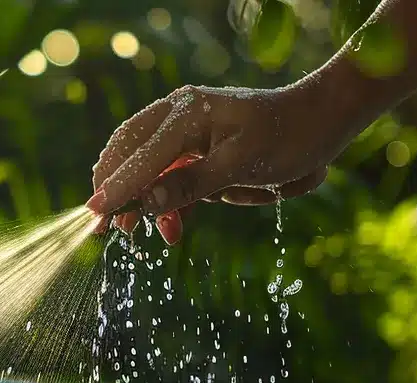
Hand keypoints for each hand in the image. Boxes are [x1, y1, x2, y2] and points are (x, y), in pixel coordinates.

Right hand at [85, 83, 353, 242]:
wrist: (321, 122)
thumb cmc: (288, 138)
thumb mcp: (242, 164)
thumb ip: (192, 183)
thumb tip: (146, 202)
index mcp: (186, 113)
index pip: (139, 156)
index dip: (116, 187)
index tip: (95, 215)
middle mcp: (177, 115)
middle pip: (127, 152)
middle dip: (116, 190)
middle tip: (105, 228)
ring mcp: (185, 129)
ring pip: (145, 165)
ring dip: (142, 200)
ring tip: (142, 234)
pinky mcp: (197, 145)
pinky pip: (168, 174)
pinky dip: (166, 200)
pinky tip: (173, 226)